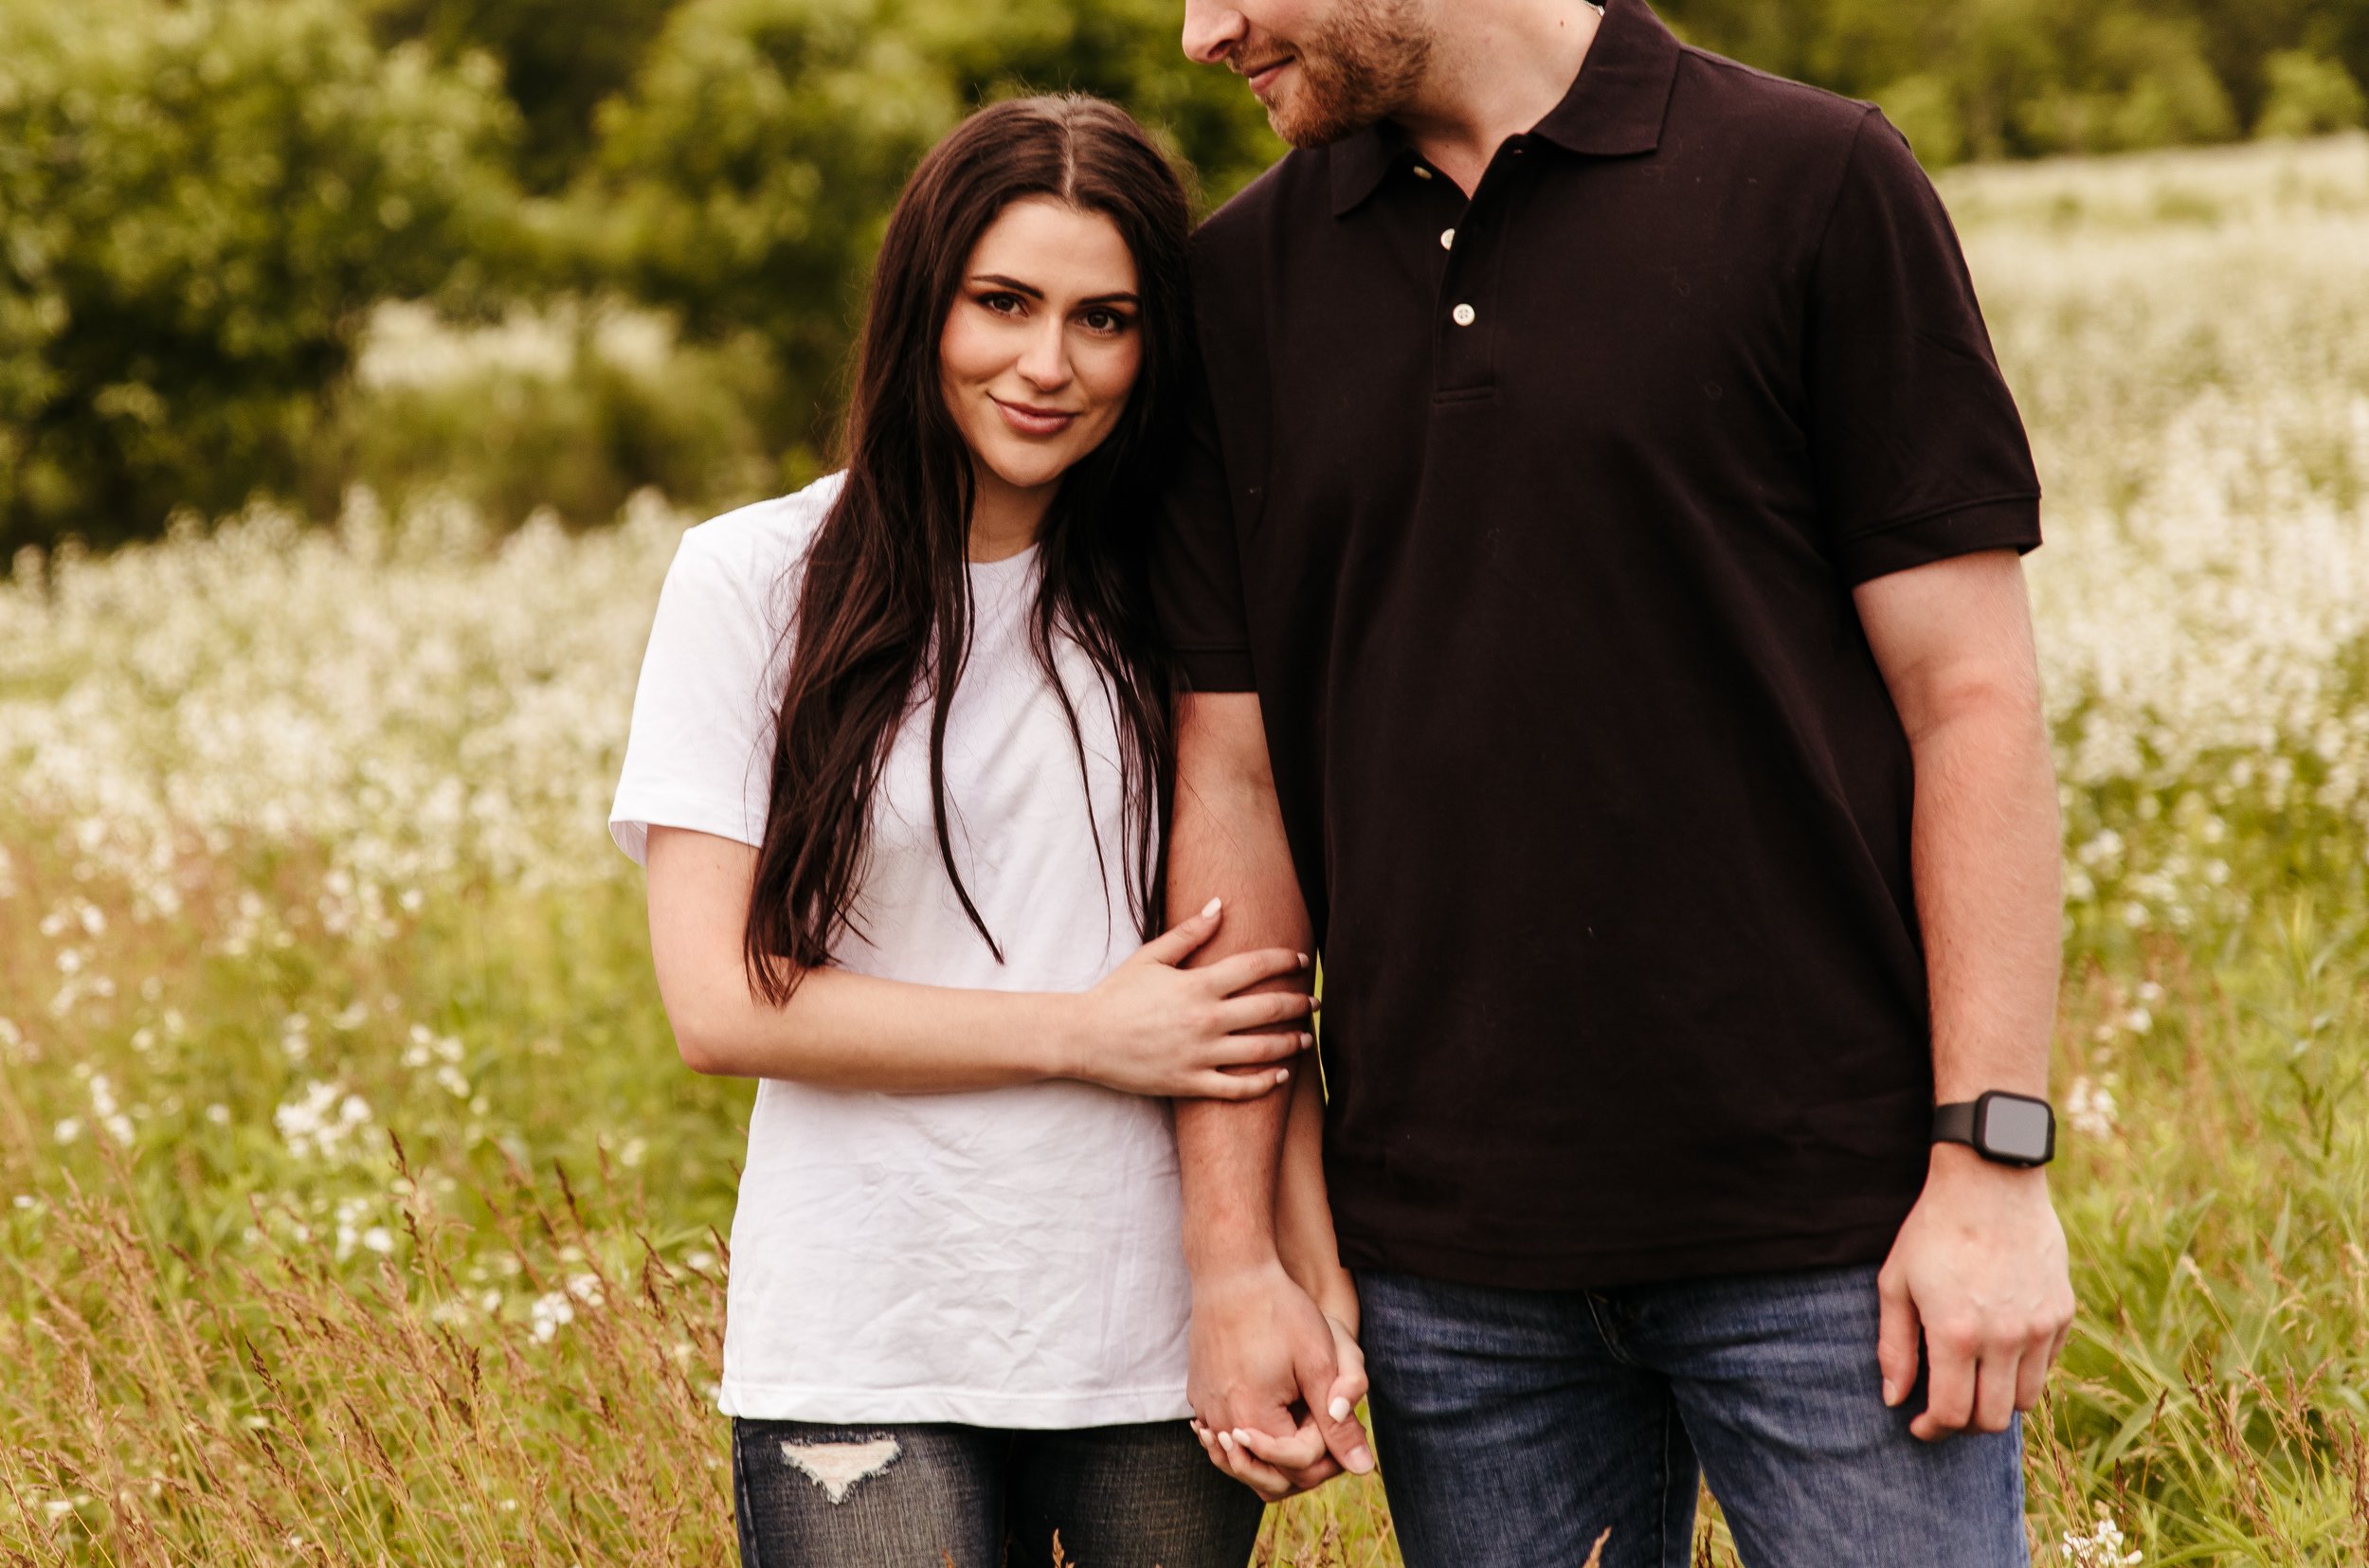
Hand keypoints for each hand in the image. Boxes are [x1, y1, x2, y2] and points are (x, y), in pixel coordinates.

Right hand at [1068, 898, 1313, 1098]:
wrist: (1085, 1037)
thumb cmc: (1117, 994)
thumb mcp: (1151, 957)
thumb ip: (1190, 932)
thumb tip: (1220, 904)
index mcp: (1198, 985)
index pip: (1255, 967)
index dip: (1283, 961)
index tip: (1301, 960)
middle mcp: (1205, 1020)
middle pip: (1268, 1009)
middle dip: (1298, 1004)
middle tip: (1315, 1002)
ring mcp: (1200, 1054)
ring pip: (1260, 1050)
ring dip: (1289, 1043)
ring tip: (1306, 1038)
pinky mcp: (1190, 1082)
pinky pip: (1236, 1088)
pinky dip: (1263, 1083)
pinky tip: (1279, 1076)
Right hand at [1186, 1260, 1372, 1499]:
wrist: (1232, 1272)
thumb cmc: (1280, 1311)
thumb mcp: (1319, 1364)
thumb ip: (1339, 1424)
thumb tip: (1364, 1470)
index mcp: (1253, 1419)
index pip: (1296, 1466)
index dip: (1326, 1449)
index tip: (1332, 1414)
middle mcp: (1221, 1421)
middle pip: (1264, 1474)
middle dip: (1299, 1460)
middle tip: (1320, 1424)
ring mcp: (1204, 1408)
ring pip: (1240, 1457)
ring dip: (1271, 1450)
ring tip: (1295, 1425)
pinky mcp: (1197, 1394)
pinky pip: (1222, 1430)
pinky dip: (1246, 1431)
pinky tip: (1265, 1411)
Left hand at [1877, 1144, 2075, 1440]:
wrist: (1990, 1180)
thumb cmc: (1933, 1229)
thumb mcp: (1896, 1283)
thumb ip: (1893, 1347)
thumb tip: (1894, 1399)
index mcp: (1957, 1334)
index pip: (1953, 1414)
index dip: (1933, 1430)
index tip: (1919, 1426)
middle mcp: (2005, 1338)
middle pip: (1992, 1419)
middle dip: (1964, 1424)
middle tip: (1944, 1409)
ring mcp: (2039, 1327)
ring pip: (2024, 1399)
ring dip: (1995, 1400)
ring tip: (1972, 1380)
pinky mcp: (2063, 1313)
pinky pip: (2047, 1365)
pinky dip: (2023, 1370)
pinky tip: (1999, 1349)